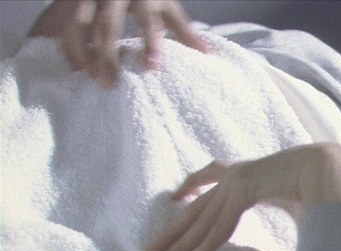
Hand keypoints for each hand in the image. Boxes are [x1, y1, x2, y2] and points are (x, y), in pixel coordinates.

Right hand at [29, 0, 209, 87]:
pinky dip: (68, 45)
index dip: (150, 42)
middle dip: (107, 54)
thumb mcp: (166, 6)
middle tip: (109, 83)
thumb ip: (182, 30)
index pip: (148, 19)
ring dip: (83, 51)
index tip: (152, 67)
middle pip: (109, 24)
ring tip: (91, 77)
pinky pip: (65, 22)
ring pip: (80, 23)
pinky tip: (74, 67)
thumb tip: (206, 53)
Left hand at [145, 144, 340, 250]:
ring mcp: (241, 180)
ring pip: (204, 218)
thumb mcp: (296, 202)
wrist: (335, 168)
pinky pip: (224, 221)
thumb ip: (288, 214)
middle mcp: (239, 177)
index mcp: (250, 178)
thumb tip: (295, 246)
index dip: (192, 191)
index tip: (176, 197)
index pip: (213, 186)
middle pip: (198, 208)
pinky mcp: (247, 187)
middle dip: (174, 232)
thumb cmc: (323, 186)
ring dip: (182, 243)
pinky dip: (210, 241)